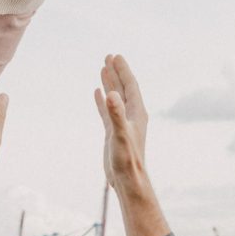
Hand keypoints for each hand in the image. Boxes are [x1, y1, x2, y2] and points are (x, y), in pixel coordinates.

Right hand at [94, 54, 147, 189]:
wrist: (127, 179)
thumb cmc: (127, 159)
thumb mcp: (120, 134)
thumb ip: (116, 114)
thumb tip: (110, 93)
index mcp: (136, 112)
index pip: (130, 86)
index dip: (123, 71)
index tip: (115, 57)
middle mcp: (131, 115)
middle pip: (123, 88)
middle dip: (116, 72)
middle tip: (108, 56)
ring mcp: (122, 123)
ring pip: (115, 97)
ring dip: (110, 82)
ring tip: (103, 68)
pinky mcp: (113, 132)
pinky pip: (107, 110)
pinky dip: (102, 100)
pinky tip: (98, 93)